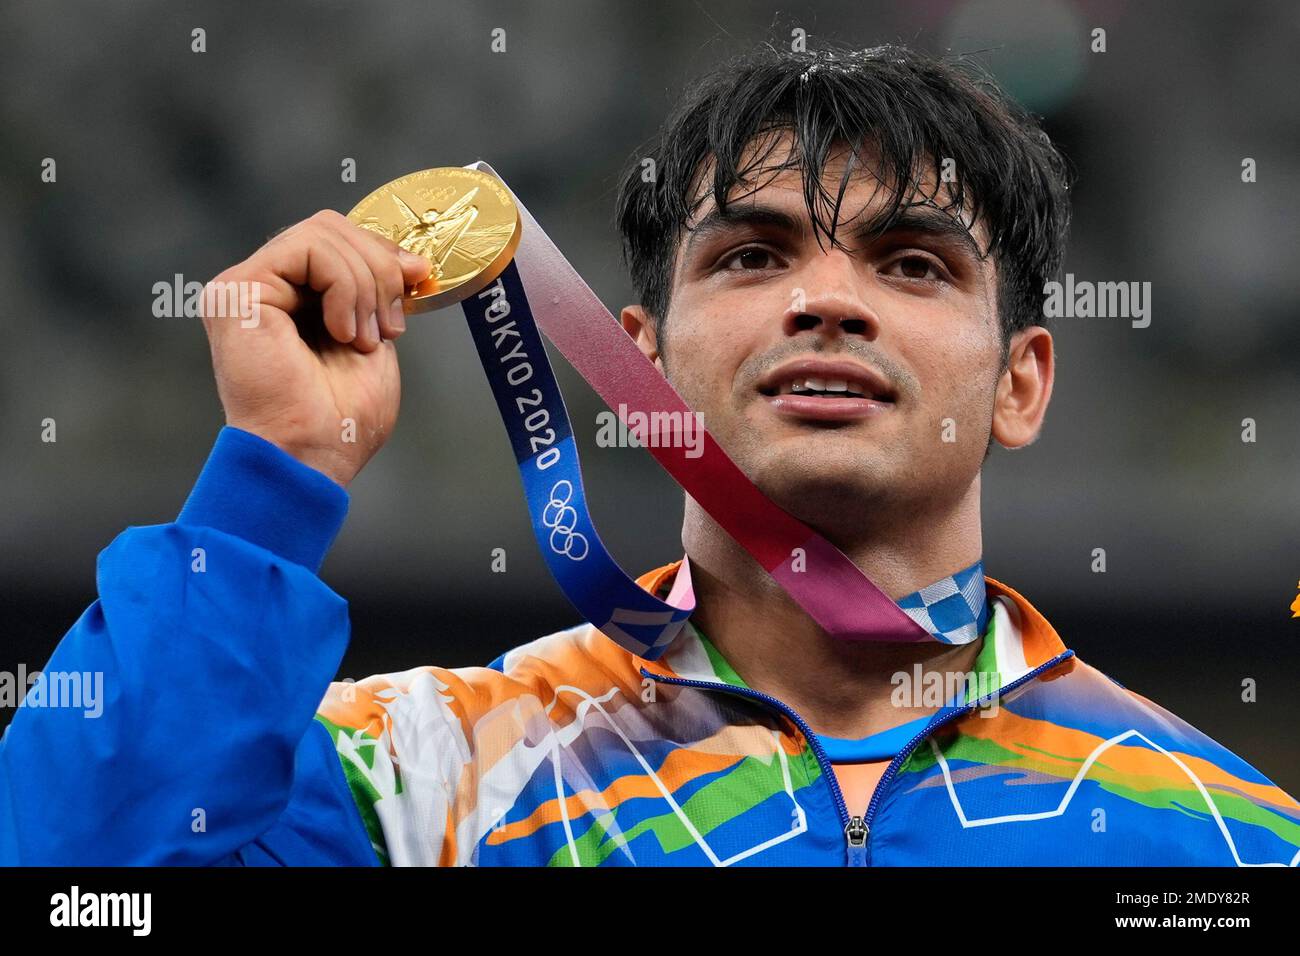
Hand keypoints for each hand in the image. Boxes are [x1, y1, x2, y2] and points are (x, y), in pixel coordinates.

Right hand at [199, 210, 431, 486]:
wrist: (312, 456)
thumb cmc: (340, 420)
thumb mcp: (373, 340)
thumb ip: (379, 294)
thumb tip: (411, 260)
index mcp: (292, 298)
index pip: (338, 240)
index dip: (383, 253)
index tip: (417, 282)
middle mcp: (263, 287)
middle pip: (331, 227)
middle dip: (379, 268)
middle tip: (389, 325)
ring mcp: (244, 287)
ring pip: (323, 232)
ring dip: (365, 285)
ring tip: (363, 339)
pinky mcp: (237, 290)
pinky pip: (307, 248)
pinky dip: (344, 286)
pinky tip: (341, 332)